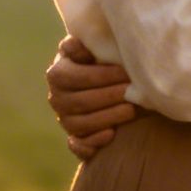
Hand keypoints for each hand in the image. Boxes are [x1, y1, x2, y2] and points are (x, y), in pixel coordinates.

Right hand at [47, 35, 134, 160]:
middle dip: (108, 97)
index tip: (126, 72)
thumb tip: (75, 43)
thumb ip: (85, 44)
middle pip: (79, 102)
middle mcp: (57, 98)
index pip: (74, 77)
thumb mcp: (95, 46)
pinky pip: (77, 146)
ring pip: (79, 124)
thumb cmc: (103, 59)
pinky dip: (91, 143)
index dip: (100, 76)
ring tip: (131, 110)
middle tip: (132, 92)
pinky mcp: (75, 139)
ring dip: (106, 118)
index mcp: (58, 73)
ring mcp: (64, 120)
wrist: (108, 81)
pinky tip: (110, 135)